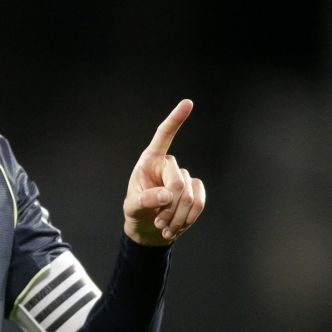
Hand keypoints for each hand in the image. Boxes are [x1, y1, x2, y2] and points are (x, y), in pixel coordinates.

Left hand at [122, 100, 205, 245]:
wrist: (149, 228)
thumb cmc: (136, 211)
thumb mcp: (132, 207)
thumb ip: (145, 199)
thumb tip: (168, 194)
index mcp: (150, 160)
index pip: (164, 135)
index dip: (176, 119)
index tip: (188, 103)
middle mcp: (169, 165)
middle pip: (177, 181)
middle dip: (169, 205)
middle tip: (158, 219)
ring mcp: (184, 177)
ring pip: (189, 196)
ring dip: (176, 217)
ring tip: (163, 225)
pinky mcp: (196, 191)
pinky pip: (199, 203)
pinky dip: (188, 219)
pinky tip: (175, 227)